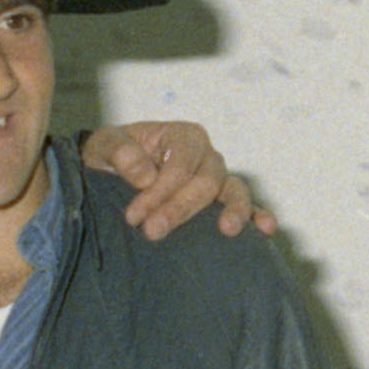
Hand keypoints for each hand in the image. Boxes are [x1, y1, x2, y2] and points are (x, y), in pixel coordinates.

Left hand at [79, 119, 271, 239]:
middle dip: (180, 208)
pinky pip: (247, 207)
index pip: (180, 164)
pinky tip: (264, 229)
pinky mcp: (221, 203)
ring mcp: (218, 180)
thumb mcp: (104, 144)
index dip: (160, 191)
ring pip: (233, 192)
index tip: (134, 216)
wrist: (112, 173)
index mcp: (183, 136)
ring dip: (232, 211)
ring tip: (226, 231)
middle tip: (152, 232)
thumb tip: (145, 176)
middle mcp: (207, 156)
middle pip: (206, 181)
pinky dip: (257, 217)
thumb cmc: (113, 155)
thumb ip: (119, 151)